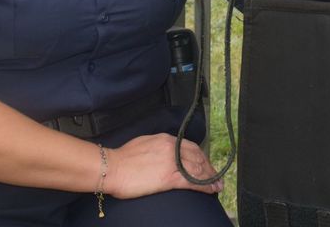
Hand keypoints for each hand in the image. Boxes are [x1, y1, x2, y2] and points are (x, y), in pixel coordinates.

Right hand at [105, 133, 222, 196]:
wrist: (112, 167)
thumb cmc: (123, 158)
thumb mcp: (144, 143)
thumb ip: (159, 146)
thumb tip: (165, 152)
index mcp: (167, 139)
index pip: (191, 147)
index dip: (202, 157)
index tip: (206, 164)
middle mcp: (173, 148)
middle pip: (198, 157)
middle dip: (209, 168)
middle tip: (216, 176)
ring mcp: (172, 163)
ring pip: (199, 169)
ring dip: (211, 178)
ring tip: (217, 186)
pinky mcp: (169, 178)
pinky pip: (193, 182)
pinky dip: (205, 186)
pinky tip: (211, 190)